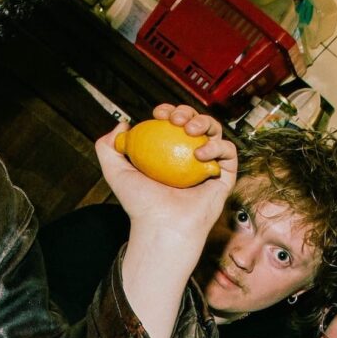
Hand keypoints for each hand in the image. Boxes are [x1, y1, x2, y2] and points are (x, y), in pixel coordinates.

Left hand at [96, 103, 236, 249]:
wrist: (161, 226)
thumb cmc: (141, 205)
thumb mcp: (115, 172)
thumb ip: (107, 148)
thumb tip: (122, 125)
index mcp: (170, 154)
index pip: (175, 123)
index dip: (170, 111)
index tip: (159, 113)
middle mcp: (190, 159)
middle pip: (197, 122)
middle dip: (188, 111)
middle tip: (176, 119)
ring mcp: (208, 167)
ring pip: (215, 132)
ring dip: (204, 122)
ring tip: (189, 130)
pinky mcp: (224, 178)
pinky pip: (228, 153)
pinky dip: (218, 146)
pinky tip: (200, 152)